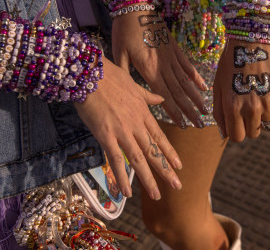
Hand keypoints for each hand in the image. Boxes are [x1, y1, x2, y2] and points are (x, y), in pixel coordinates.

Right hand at [74, 58, 182, 199]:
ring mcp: (122, 131)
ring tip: (157, 195)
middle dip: (166, 170)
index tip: (179, 165)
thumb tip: (160, 99)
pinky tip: (126, 193)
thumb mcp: (133, 84)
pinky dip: (121, 177)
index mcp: (143, 112)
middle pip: (153, 151)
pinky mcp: (106, 135)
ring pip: (138, 160)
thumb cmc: (109, 76)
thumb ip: (147, 96)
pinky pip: (116, 160)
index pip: (160, 137)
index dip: (170, 152)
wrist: (90, 74)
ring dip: (148, 179)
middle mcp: (136, 124)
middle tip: (177, 185)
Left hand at [111, 11, 208, 127]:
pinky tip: (203, 88)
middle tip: (199, 124)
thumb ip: (125, 75)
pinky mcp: (175, 48)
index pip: (164, 96)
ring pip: (186, 81)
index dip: (174, 112)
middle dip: (189, 110)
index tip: (183, 124)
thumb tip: (128, 94)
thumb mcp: (119, 54)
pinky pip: (187, 65)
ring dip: (196, 98)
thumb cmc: (124, 31)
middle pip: (179, 92)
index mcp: (149, 69)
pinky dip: (196, 77)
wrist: (136, 7)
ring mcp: (171, 57)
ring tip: (205, 111)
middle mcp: (164, 66)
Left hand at [212, 40, 269, 141]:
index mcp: (232, 107)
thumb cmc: (230, 64)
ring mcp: (268, 101)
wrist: (251, 41)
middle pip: (253, 133)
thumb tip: (224, 133)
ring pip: (266, 123)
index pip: (237, 137)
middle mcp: (251, 107)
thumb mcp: (217, 87)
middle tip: (247, 108)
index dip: (236, 131)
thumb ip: (219, 113)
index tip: (236, 122)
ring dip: (262, 113)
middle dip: (249, 124)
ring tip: (257, 93)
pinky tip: (269, 95)